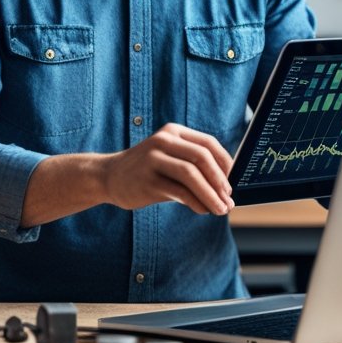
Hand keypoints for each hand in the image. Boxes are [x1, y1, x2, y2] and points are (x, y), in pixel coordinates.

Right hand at [99, 123, 233, 215]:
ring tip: (221, 209)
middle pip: (202, 158)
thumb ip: (193, 164)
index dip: (225, 163)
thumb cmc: (147, 169)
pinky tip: (203, 210)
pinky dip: (196, 202)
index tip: (232, 182)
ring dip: (211, 195)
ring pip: (192, 175)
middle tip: (229, 199)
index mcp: (173, 132)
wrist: (109, 176)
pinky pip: (179, 192)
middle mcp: (163, 141)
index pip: (208, 144)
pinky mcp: (147, 181)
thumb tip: (225, 185)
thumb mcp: (168, 157)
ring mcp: (153, 160)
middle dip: (220, 181)